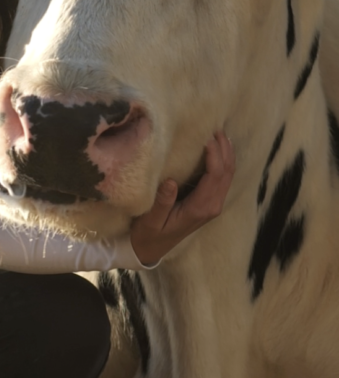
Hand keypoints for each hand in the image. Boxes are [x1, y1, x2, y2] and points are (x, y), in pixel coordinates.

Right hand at [129, 130, 234, 266]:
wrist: (152, 249)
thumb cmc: (149, 234)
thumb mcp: (151, 220)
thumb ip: (162, 202)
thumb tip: (171, 182)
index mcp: (200, 208)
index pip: (215, 175)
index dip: (214, 154)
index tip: (206, 137)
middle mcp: (212, 206)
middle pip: (227, 172)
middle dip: (224, 149)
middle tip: (216, 128)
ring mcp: (213, 205)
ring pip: (228, 174)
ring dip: (227, 153)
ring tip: (219, 133)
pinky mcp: (209, 203)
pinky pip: (223, 179)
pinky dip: (223, 161)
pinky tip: (218, 149)